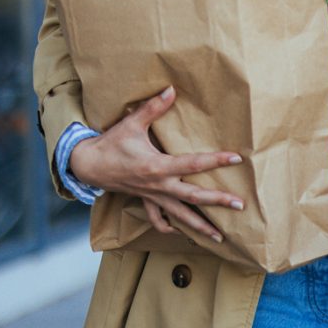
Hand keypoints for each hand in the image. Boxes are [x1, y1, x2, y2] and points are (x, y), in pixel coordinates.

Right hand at [68, 86, 243, 242]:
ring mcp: (152, 196)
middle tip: (240, 206)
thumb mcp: (131, 124)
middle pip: (193, 197)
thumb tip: (171, 89)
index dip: (215, 160)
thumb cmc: (111, 144)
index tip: (236, 158)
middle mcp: (158, 185)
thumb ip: (153, 108)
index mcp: (157, 166)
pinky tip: (182, 233)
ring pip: (180, 215)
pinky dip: (169, 227)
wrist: (87, 165)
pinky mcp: (145, 200)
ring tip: (220, 238)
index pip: (193, 164)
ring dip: (200, 226)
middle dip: (217, 202)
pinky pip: (158, 219)